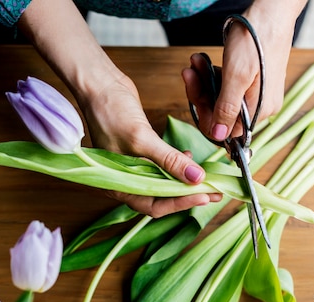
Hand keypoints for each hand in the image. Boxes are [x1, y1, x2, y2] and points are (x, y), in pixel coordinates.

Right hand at [80, 73, 221, 217]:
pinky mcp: (139, 153)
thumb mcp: (142, 138)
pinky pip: (161, 167)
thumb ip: (169, 160)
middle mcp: (124, 181)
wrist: (99, 84)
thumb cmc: (110, 111)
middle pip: (160, 198)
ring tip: (206, 177)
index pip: (154, 205)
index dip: (180, 203)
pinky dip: (176, 166)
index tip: (205, 195)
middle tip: (214, 192)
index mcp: (118, 185)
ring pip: (163, 183)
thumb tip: (196, 178)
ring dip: (184, 181)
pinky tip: (188, 158)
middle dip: (187, 195)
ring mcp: (131, 167)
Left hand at [183, 0, 306, 141]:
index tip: (194, 95)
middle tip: (189, 73)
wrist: (270, 12)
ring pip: (221, 98)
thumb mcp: (237, 76)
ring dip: (204, 82)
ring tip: (196, 62)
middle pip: (221, 113)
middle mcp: (260, 106)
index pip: (226, 130)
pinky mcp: (252, 81)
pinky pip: (226, 86)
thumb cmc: (255, 40)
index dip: (206, 116)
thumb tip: (219, 136)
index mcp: (260, 110)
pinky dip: (213, 75)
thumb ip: (227, 108)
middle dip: (202, 93)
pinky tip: (203, 61)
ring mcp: (256, 94)